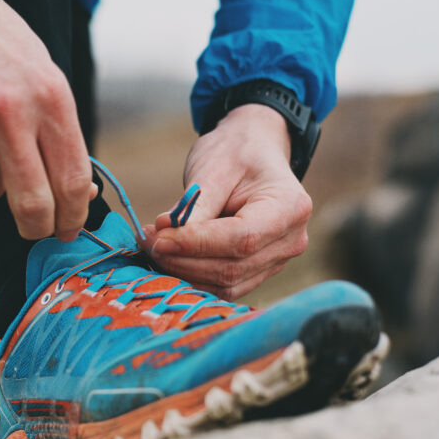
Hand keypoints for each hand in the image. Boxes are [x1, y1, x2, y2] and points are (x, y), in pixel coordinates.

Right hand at [0, 0, 94, 240]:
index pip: (72, 180)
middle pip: (33, 204)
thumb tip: (80, 194)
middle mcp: (8, 112)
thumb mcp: (43, 74)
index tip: (69, 227)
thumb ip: (60, 132)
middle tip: (36, 227)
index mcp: (49, 96)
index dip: (74, 216)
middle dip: (38, 227)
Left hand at [141, 104, 312, 299]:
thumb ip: (192, 206)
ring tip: (152, 247)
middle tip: (147, 242)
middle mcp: (291, 240)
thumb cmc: (236, 153)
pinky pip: (224, 286)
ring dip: (183, 272)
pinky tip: (168, 258)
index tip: (158, 238)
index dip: (196, 244)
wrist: (254, 152)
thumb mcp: (213, 169)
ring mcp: (277, 260)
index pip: (241, 238)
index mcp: (289, 207)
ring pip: (226, 284)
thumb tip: (162, 235)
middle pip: (232, 268)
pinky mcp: (259, 271)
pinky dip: (192, 276)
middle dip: (182, 260)